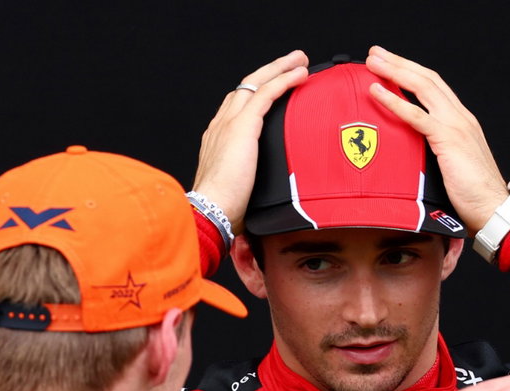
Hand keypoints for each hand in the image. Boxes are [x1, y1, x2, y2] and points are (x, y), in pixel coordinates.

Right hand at [191, 51, 309, 233]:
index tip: (274, 88)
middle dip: (269, 71)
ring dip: (279, 68)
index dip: (256, 93)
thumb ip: (252, 181)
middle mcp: (220, 124)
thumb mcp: (240, 189)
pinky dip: (283, 80)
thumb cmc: (222, 209)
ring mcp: (229, 122)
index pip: (237, 105)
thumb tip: (271, 195)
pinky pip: (266, 93)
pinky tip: (299, 74)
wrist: (211, 211)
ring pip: (255, 83)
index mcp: (217, 139)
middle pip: (246, 86)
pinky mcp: (242, 126)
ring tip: (299, 61)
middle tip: (292, 62)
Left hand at [363, 45, 509, 233]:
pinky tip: (377, 92)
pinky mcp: (448, 139)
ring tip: (373, 62)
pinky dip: (395, 101)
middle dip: (400, 63)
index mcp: (462, 121)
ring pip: (422, 87)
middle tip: (375, 53)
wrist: (493, 209)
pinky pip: (416, 115)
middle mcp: (460, 117)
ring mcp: (455, 125)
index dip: (412, 72)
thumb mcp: (451, 167)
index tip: (391, 64)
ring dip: (395, 72)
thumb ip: (435, 153)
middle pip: (427, 79)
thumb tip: (411, 154)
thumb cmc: (473, 197)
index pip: (434, 87)